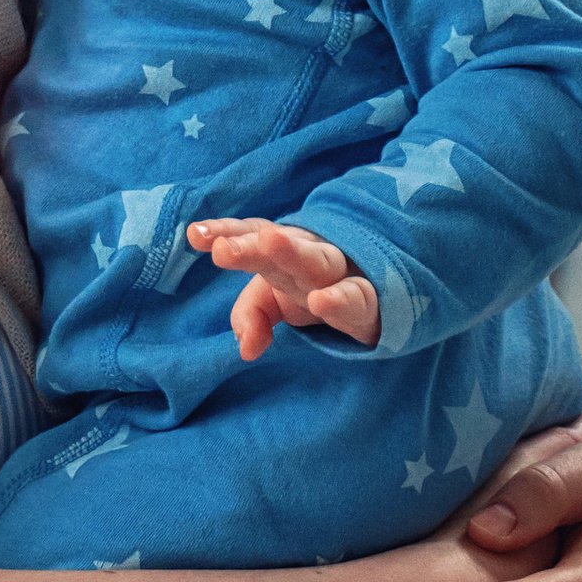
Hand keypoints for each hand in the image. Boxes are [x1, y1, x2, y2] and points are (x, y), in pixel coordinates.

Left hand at [187, 215, 380, 359]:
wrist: (385, 295)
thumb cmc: (317, 288)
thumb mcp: (279, 300)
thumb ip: (252, 315)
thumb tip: (246, 349)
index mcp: (284, 250)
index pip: (253, 233)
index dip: (227, 232)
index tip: (196, 235)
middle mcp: (311, 255)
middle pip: (280, 245)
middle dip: (250, 245)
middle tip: (223, 248)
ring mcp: (343, 273)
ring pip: (318, 260)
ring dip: (294, 252)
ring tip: (270, 244)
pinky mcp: (372, 301)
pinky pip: (358, 297)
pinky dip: (341, 298)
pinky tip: (322, 301)